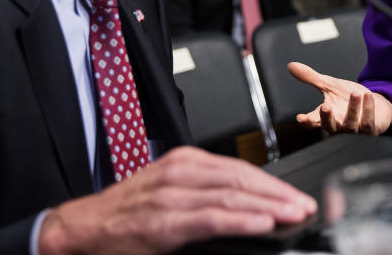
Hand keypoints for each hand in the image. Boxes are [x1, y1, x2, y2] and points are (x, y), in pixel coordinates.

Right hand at [38, 146, 315, 253]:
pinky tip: (263, 223)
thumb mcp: (169, 194)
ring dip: (270, 206)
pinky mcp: (165, 220)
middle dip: (280, 193)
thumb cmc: (126, 216)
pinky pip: (211, 217)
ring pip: (232, 196)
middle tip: (307, 205)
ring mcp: (172, 194)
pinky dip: (242, 220)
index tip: (298, 196)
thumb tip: (247, 207)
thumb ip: (204, 195)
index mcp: (185, 162)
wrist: (83, 229)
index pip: (240, 169)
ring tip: (295, 214)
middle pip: (242, 179)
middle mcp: (181, 171)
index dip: (274, 183)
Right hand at [288, 62, 391, 134]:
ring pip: (351, 124)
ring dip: (353, 109)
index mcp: (327, 116)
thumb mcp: (329, 85)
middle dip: (327, 118)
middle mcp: (338, 125)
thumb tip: (291, 65)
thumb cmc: (347, 97)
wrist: (370, 102)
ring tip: (355, 93)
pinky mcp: (370, 130)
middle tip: (325, 107)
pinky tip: (367, 96)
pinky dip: (368, 109)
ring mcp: (354, 130)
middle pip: (330, 127)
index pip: (313, 121)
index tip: (301, 118)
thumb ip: (311, 78)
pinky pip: (368, 122)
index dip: (307, 121)